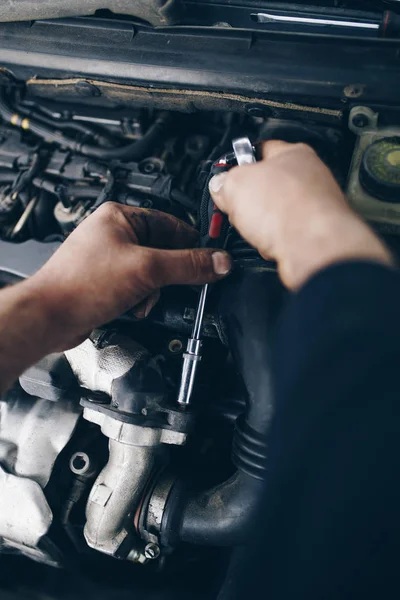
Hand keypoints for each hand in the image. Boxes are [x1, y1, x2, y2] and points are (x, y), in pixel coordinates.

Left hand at [30, 203, 231, 348]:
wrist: (49, 317)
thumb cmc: (80, 285)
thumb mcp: (146, 270)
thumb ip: (187, 265)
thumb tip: (218, 261)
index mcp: (121, 216)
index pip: (172, 223)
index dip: (194, 243)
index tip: (212, 259)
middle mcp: (114, 233)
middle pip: (164, 250)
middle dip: (169, 273)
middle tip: (177, 284)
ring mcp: (110, 258)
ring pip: (152, 272)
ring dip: (155, 290)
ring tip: (144, 298)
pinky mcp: (106, 281)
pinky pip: (138, 286)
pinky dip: (141, 298)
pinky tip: (134, 307)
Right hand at [209, 141, 391, 288]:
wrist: (314, 249)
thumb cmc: (288, 209)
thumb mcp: (235, 185)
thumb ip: (224, 181)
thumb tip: (219, 186)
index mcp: (293, 153)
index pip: (259, 149)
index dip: (238, 163)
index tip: (226, 175)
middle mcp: (310, 177)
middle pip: (266, 186)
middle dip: (248, 200)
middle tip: (237, 207)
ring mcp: (315, 207)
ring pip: (275, 214)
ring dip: (261, 225)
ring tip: (257, 230)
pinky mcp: (315, 234)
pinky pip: (284, 236)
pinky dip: (274, 242)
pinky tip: (271, 244)